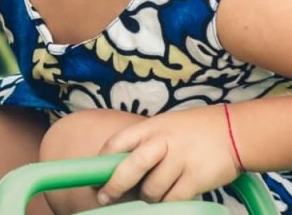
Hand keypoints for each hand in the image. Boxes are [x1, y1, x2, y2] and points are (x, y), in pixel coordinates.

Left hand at [97, 105, 241, 205]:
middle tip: (104, 197)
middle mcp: (162, 142)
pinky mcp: (196, 178)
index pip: (117, 142)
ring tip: (152, 193)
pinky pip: (172, 199)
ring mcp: (179, 160)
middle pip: (130, 166)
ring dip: (147, 197)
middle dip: (114, 186)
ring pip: (151, 189)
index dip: (102, 161)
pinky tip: (170, 196)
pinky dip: (167, 202)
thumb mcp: (164, 126)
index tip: (95, 176)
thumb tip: (121, 167)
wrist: (233, 131)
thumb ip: (144, 143)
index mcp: (150, 127)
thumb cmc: (193, 130)